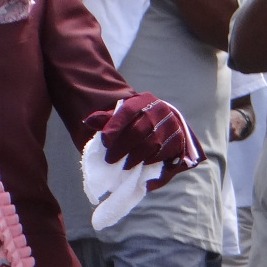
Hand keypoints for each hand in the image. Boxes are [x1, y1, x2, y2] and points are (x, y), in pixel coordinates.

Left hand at [82, 92, 200, 190]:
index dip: (115, 126)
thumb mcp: (122, 116)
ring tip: (123, 165)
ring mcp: (171, 125)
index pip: (128, 110)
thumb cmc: (137, 121)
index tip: (104, 141)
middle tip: (109, 159)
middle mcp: (159, 110)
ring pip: (151, 144)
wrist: (165, 124)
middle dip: (122, 147)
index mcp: (143, 100)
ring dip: (135, 157)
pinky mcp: (178, 140)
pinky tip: (139, 166)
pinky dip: (150, 161)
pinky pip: (163, 153)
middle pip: (138, 130)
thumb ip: (106, 119)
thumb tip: (88, 122)